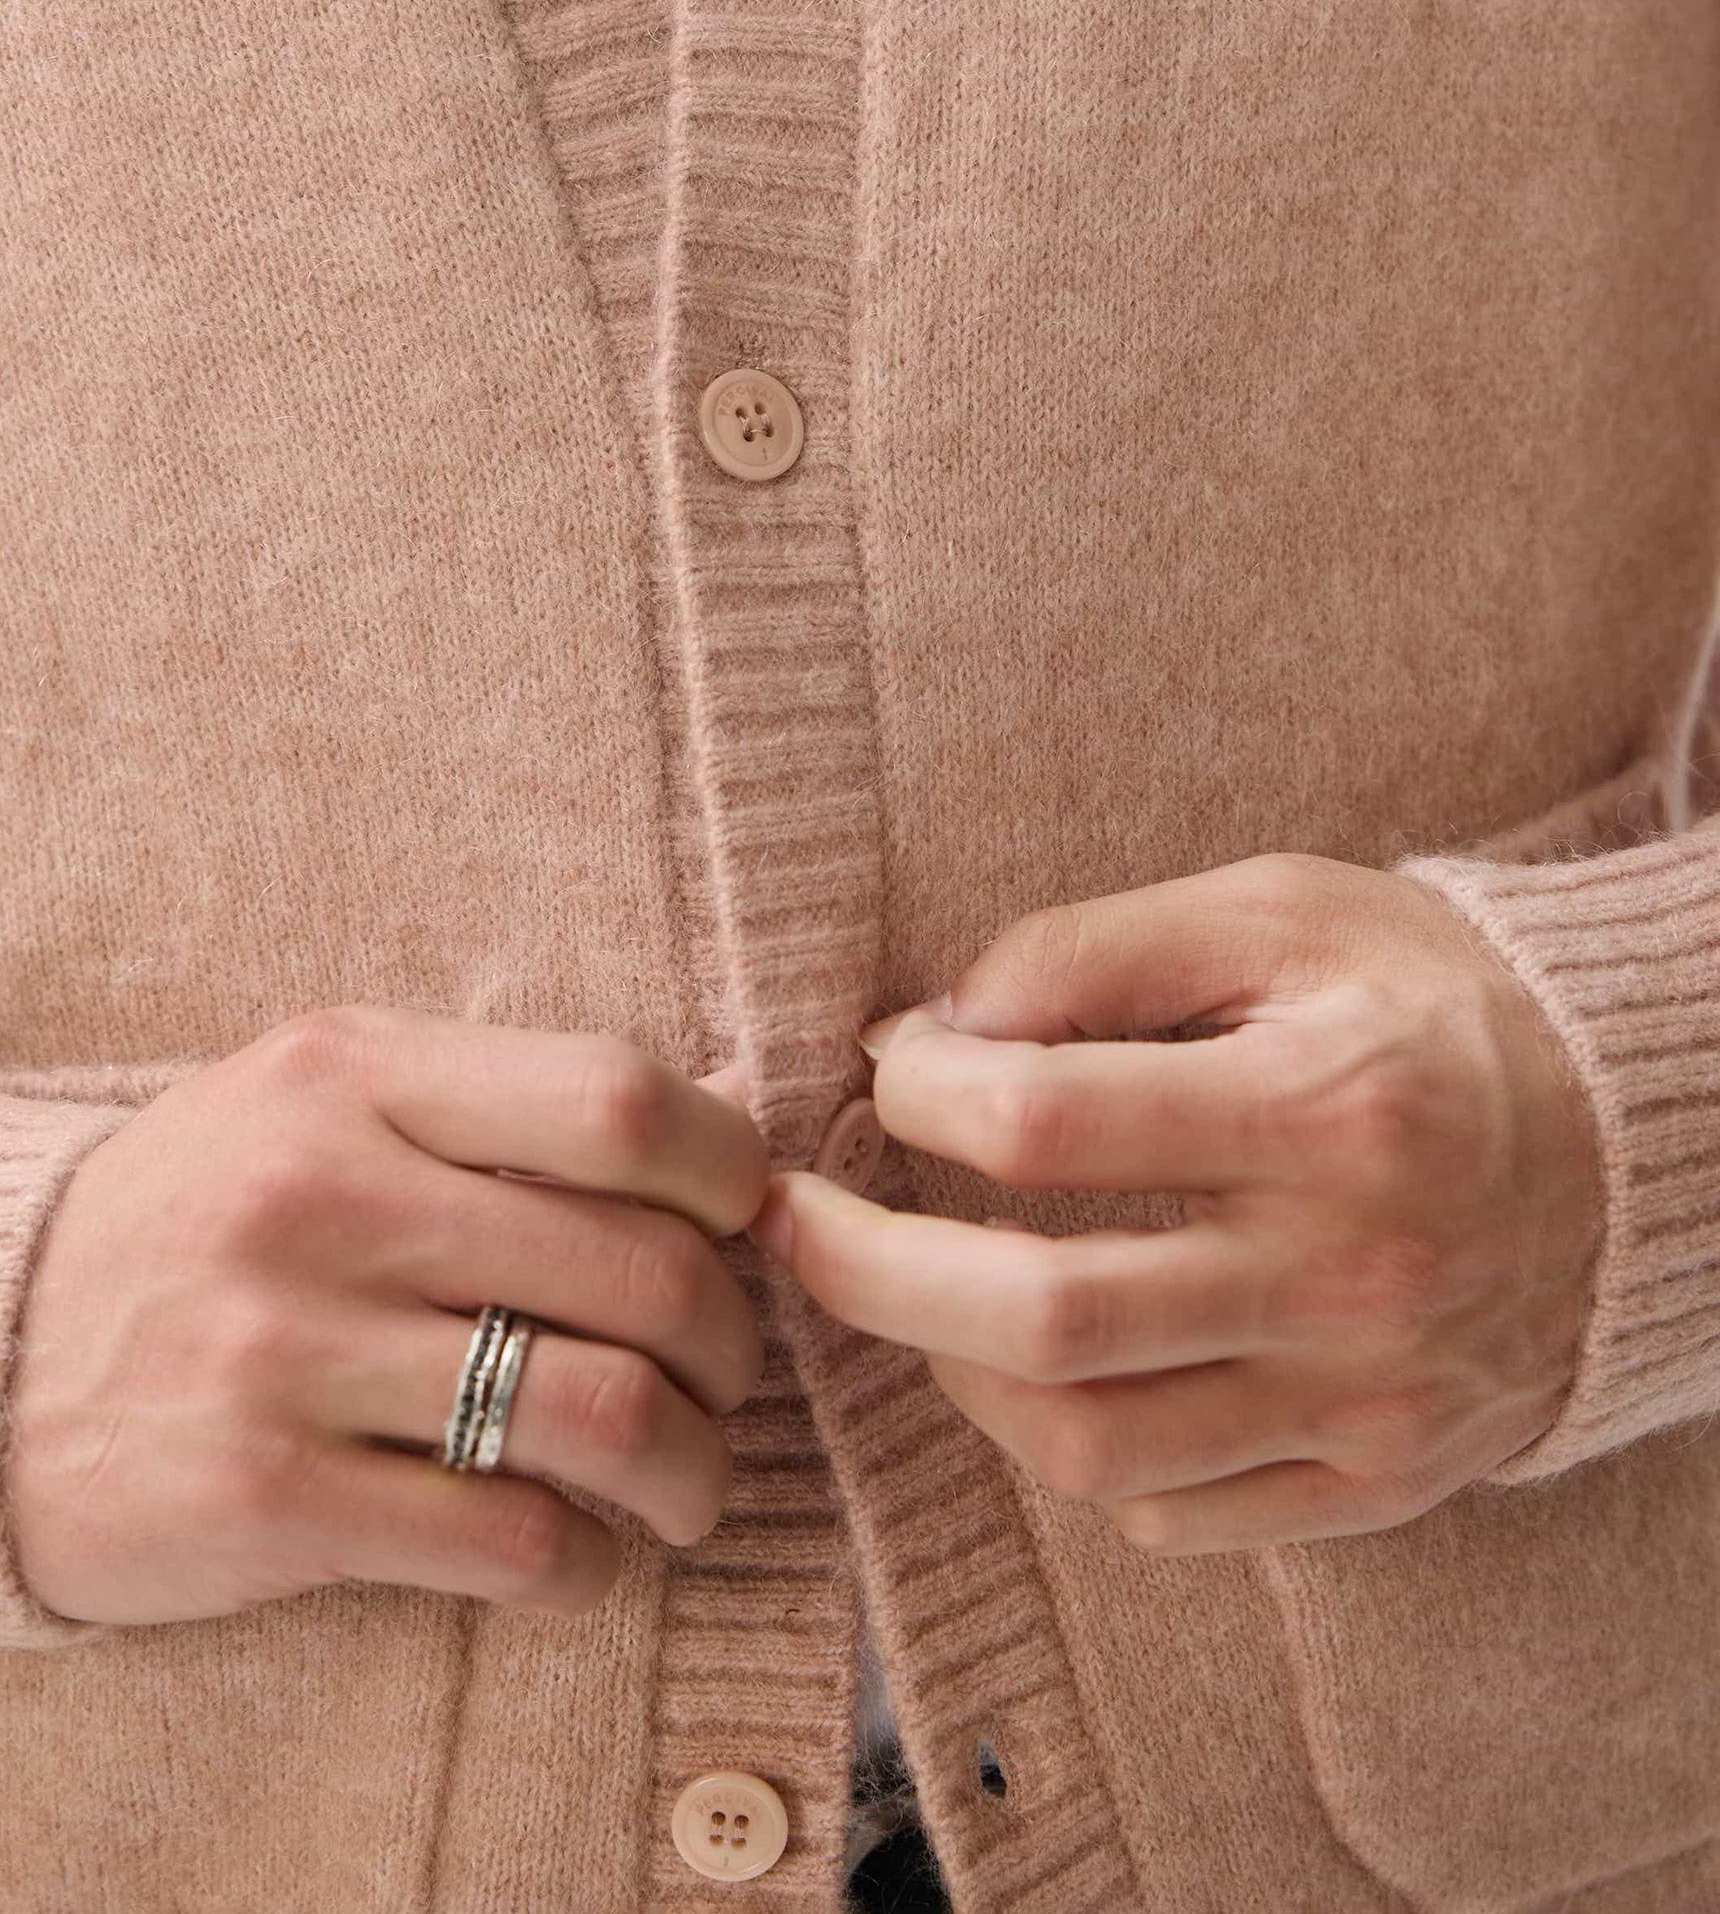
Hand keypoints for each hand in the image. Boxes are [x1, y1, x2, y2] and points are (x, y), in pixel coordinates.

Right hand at [5, 1008, 768, 1624]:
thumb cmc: (202, 1215)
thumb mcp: (331, 1098)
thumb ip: (512, 1102)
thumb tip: (739, 1107)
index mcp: (353, 1071)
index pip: (621, 1101)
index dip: (732, 1174)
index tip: (743, 1228)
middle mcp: (325, 1195)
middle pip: (642, 1269)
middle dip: (733, 1345)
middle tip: (724, 1381)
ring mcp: (288, 1349)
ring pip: (603, 1413)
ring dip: (690, 1470)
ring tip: (683, 1483)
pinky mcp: (263, 1497)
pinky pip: (507, 1539)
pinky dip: (583, 1561)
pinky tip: (576, 1548)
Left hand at [748, 851, 1607, 1552]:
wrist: (1635, 1143)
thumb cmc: (1427, 1001)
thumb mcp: (1280, 910)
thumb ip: (1098, 949)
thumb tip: (934, 1024)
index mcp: (1326, 1103)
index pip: (1047, 1122)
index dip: (921, 1090)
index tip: (893, 1066)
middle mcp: (1350, 1269)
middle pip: (1042, 1317)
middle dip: (870, 1271)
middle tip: (790, 1224)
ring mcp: (1366, 1395)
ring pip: (1091, 1443)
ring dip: (953, 1371)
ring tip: (908, 1293)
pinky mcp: (1378, 1478)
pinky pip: (1175, 1513)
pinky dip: (1079, 1451)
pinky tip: (1047, 1369)